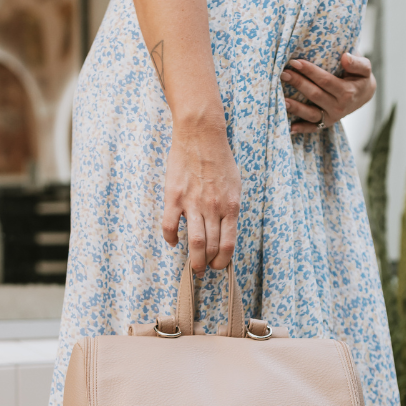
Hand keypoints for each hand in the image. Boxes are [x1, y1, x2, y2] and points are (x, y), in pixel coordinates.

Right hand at [162, 118, 240, 271]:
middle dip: (207, 265)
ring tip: (193, 267)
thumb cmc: (220, 160)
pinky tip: (173, 241)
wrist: (201, 135)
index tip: (218, 266)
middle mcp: (213, 208)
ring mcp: (193, 203)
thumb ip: (229, 210)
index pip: (228, 245)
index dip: (223, 262)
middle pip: (210, 248)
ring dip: (193, 260)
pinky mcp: (174, 197)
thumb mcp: (234, 186)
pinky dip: (171, 239)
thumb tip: (225, 232)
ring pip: (193, 243)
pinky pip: (170, 227)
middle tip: (203, 270)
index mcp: (230, 207)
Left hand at [281, 51, 375, 133]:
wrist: (364, 94)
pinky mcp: (326, 123)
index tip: (296, 62)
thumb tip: (344, 57)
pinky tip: (290, 127)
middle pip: (315, 95)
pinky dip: (301, 129)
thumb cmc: (360, 77)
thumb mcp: (364, 68)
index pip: (325, 81)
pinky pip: (312, 128)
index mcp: (347, 92)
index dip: (310, 71)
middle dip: (298, 84)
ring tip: (282, 99)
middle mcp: (339, 107)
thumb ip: (357, 63)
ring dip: (296, 108)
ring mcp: (332, 117)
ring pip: (311, 113)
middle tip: (283, 73)